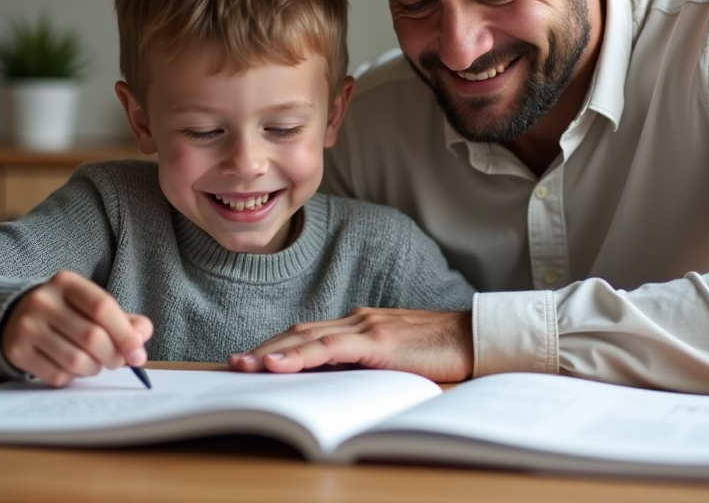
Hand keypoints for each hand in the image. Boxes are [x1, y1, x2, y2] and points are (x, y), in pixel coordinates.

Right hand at [1, 269, 152, 386]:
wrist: (14, 316)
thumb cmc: (66, 312)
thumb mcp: (91, 305)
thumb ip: (122, 319)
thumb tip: (141, 336)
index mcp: (66, 282)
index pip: (103, 308)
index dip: (126, 335)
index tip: (139, 355)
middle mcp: (42, 301)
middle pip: (92, 337)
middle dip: (113, 356)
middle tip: (118, 362)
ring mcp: (26, 326)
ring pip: (75, 360)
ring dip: (94, 369)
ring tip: (95, 364)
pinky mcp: (16, 351)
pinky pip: (56, 375)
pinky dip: (72, 377)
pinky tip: (71, 367)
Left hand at [228, 308, 472, 381]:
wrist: (476, 339)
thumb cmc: (442, 354)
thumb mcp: (396, 363)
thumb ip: (367, 367)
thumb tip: (338, 389)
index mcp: (361, 326)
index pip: (308, 334)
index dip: (278, 347)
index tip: (251, 362)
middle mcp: (357, 320)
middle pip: (298, 332)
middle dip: (264, 350)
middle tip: (232, 365)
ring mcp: (366, 327)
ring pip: (307, 337)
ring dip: (272, 353)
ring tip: (243, 366)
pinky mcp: (377, 340)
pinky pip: (329, 348)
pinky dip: (300, 356)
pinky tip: (278, 365)